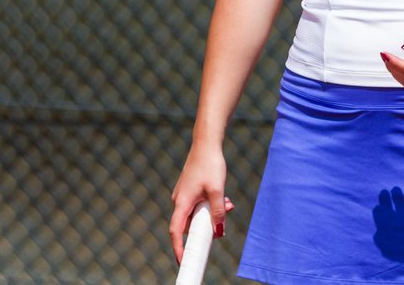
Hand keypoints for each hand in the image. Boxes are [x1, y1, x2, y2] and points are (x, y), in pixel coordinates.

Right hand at [169, 144, 234, 262]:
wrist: (207, 143)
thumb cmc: (210, 164)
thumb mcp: (217, 190)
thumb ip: (217, 212)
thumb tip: (218, 232)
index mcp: (182, 202)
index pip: (176, 231)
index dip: (178, 248)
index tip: (184, 261)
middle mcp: (180, 200)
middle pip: (189, 224)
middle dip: (206, 227)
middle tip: (221, 225)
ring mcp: (184, 194)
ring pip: (196, 213)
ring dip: (211, 214)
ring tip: (227, 204)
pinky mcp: (190, 189)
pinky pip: (198, 205)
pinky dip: (210, 205)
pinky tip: (223, 198)